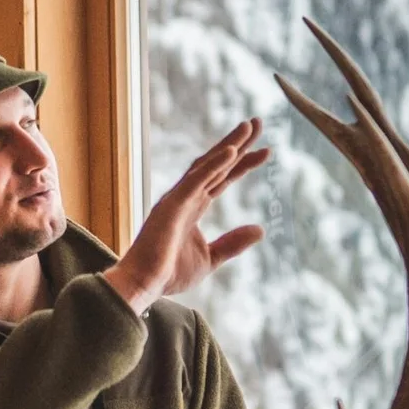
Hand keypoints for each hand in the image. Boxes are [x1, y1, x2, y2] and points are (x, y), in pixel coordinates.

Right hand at [105, 119, 269, 313]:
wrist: (143, 285)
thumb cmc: (169, 274)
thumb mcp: (211, 258)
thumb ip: (233, 242)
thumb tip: (260, 230)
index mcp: (193, 207)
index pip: (223, 178)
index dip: (243, 163)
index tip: (265, 151)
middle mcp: (185, 197)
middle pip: (216, 164)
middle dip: (237, 143)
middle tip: (257, 123)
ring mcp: (177, 199)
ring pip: (206, 165)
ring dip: (228, 145)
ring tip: (248, 126)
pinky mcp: (171, 206)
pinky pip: (195, 180)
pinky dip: (213, 164)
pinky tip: (232, 151)